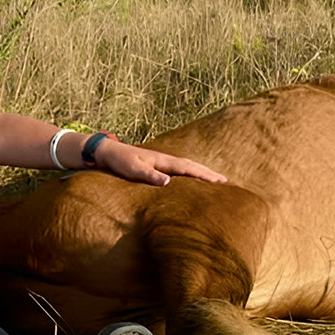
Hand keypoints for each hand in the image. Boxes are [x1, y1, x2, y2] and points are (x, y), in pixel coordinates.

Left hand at [94, 139, 226, 186]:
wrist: (108, 152)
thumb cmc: (119, 162)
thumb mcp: (133, 170)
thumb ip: (150, 176)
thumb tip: (169, 182)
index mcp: (163, 160)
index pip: (188, 169)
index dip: (204, 176)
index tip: (220, 182)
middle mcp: (165, 160)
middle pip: (192, 166)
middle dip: (208, 174)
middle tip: (225, 182)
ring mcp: (162, 162)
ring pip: (187, 167)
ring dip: (201, 172)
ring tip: (215, 180)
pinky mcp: (157, 166)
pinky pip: (179, 170)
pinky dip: (190, 173)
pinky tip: (192, 179)